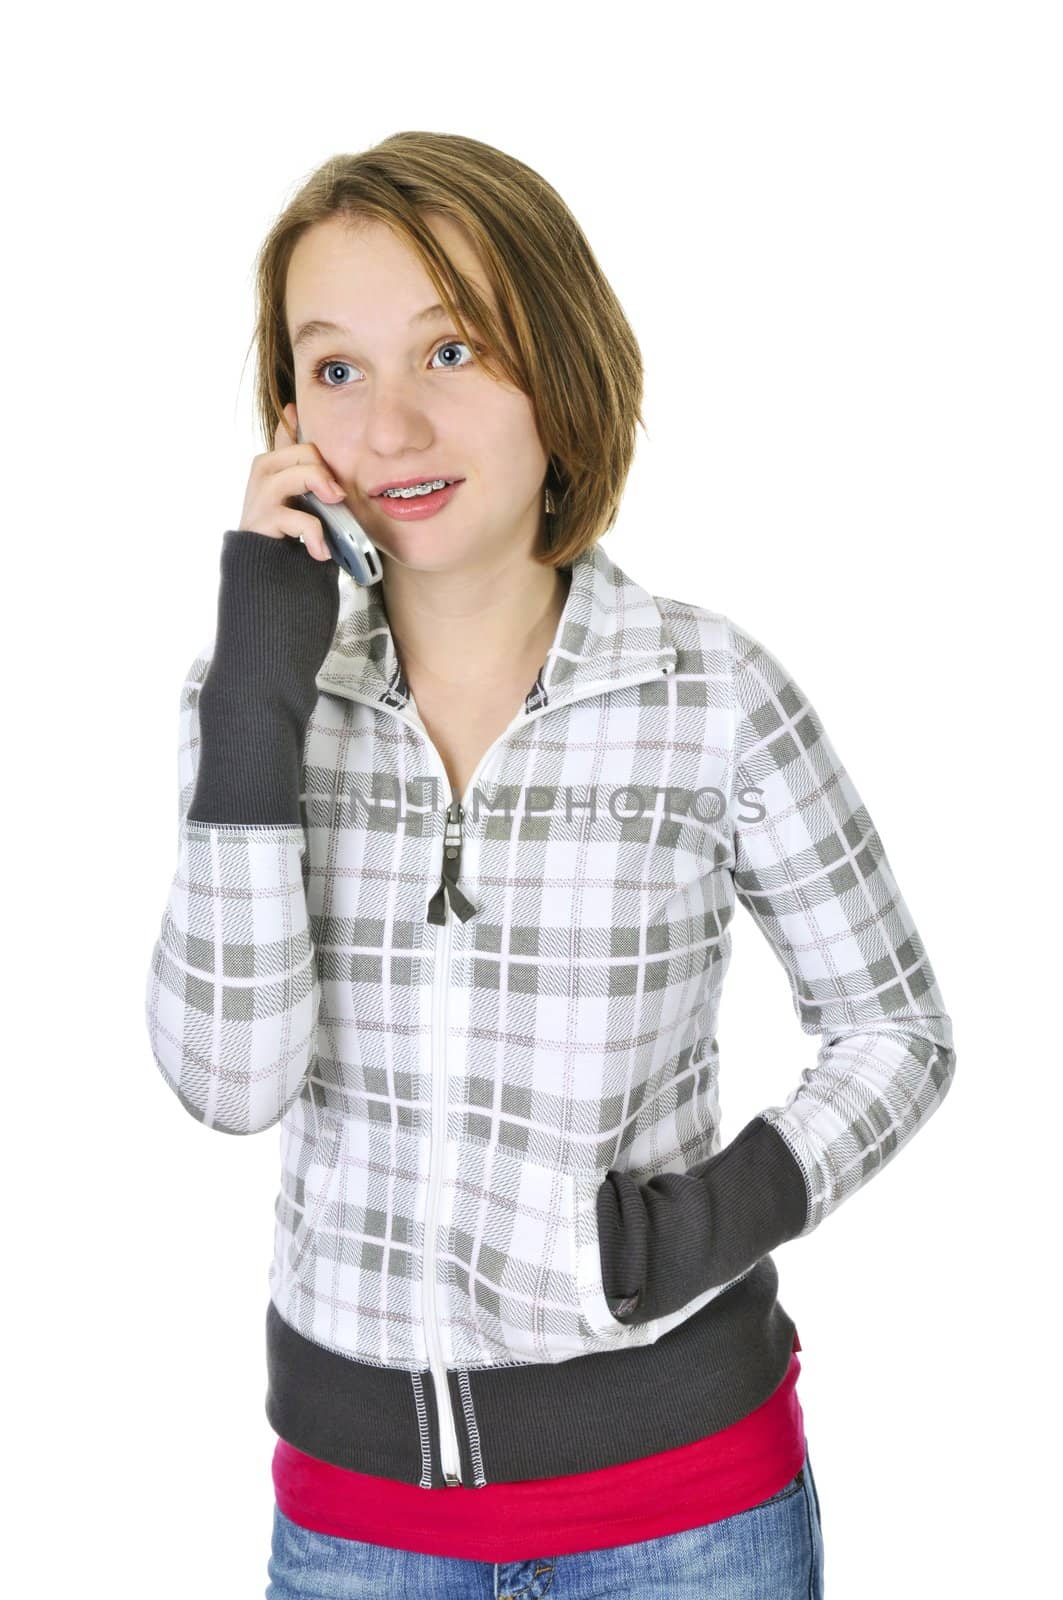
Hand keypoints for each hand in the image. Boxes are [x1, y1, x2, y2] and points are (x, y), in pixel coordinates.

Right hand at [237, 403, 346, 560]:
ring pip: (299, 475)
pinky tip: (320, 550)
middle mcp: (264, 473)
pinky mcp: (261, 520)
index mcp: (275, 464)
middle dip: (326, 471)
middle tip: (338, 497)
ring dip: (321, 491)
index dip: (298, 421)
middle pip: (304, 451)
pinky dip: (314, 534)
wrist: (265, 573)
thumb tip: (323, 447)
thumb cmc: (287, 532)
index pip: (287, 430)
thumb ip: (310, 474)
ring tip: (333, 513)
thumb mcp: (303, 498)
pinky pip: (296, 517)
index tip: (305, 417)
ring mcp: (260, 495)